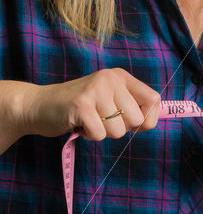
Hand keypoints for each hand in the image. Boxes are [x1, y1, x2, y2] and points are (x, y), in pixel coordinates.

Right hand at [20, 68, 160, 140]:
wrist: (40, 105)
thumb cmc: (80, 108)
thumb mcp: (109, 99)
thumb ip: (130, 107)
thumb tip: (152, 121)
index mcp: (121, 77)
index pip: (153, 98)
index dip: (150, 118)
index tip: (137, 127)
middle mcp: (111, 78)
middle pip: (137, 119)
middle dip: (121, 128)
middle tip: (103, 121)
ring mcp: (96, 90)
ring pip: (118, 130)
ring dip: (103, 133)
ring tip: (90, 121)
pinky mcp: (81, 105)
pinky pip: (99, 134)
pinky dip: (90, 136)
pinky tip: (79, 124)